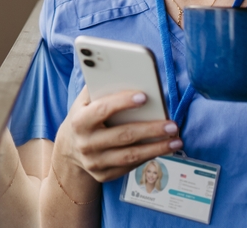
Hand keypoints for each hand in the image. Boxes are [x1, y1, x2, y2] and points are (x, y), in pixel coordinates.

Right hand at [53, 86, 182, 184]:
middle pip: (123, 136)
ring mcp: (94, 162)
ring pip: (130, 156)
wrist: (70, 147)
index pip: (102, 110)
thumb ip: (100, 87)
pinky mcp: (103, 175)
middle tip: (172, 125)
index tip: (145, 96)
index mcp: (80, 120)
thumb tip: (123, 71)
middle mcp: (86, 143)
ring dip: (156, 148)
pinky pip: (130, 166)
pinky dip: (148, 157)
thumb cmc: (85, 116)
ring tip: (176, 141)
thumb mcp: (84, 101)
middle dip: (151, 130)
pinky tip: (163, 149)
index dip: (122, 102)